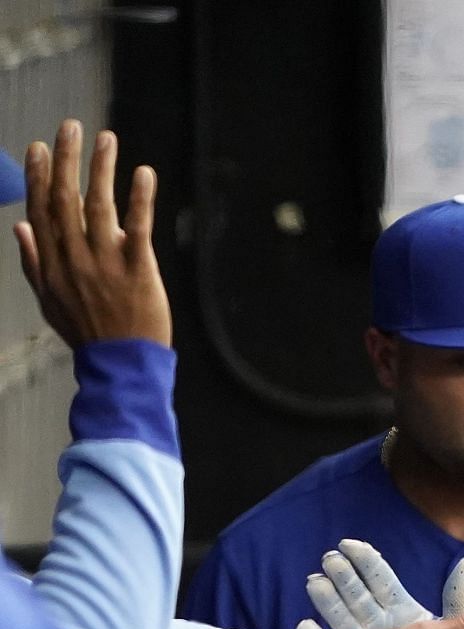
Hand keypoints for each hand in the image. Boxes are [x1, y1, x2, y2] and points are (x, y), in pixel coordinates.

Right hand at [13, 121, 169, 347]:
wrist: (121, 365)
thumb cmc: (86, 331)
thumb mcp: (48, 299)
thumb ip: (33, 261)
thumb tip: (19, 226)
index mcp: (53, 263)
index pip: (41, 210)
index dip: (40, 176)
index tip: (39, 147)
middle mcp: (75, 258)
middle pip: (66, 200)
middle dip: (67, 160)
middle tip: (71, 127)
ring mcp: (106, 264)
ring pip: (100, 207)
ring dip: (101, 169)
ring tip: (106, 138)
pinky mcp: (139, 271)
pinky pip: (139, 229)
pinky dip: (141, 199)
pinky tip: (143, 174)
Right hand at [295, 538, 441, 628]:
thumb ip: (460, 601)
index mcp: (402, 613)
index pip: (382, 582)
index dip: (366, 563)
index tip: (348, 545)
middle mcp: (380, 626)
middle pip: (358, 597)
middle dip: (344, 578)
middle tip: (330, 560)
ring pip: (342, 620)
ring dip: (328, 603)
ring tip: (315, 583)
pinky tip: (305, 627)